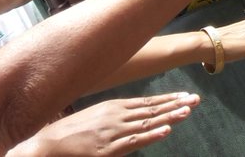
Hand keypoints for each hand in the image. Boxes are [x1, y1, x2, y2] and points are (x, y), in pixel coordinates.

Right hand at [7, 93, 198, 156]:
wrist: (48, 143)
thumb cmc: (72, 131)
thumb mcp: (97, 115)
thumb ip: (117, 113)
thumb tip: (136, 112)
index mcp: (115, 107)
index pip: (148, 102)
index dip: (168, 99)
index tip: (186, 96)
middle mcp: (117, 116)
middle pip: (152, 110)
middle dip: (175, 104)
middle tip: (196, 100)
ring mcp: (113, 132)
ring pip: (147, 123)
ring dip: (169, 116)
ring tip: (187, 110)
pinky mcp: (107, 149)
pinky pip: (133, 142)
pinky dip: (150, 135)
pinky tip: (165, 130)